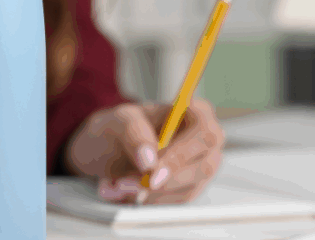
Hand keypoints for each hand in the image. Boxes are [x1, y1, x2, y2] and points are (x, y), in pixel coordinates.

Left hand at [64, 99, 226, 204]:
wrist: (108, 150)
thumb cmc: (120, 127)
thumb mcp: (119, 121)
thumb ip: (134, 133)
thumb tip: (149, 161)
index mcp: (197, 112)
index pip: (205, 132)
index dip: (182, 152)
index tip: (152, 168)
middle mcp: (206, 142)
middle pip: (203, 166)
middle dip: (164, 179)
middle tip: (131, 183)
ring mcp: (201, 167)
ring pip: (188, 188)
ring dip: (152, 192)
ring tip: (120, 183)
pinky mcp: (190, 189)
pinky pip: (176, 202)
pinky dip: (150, 200)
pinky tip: (129, 190)